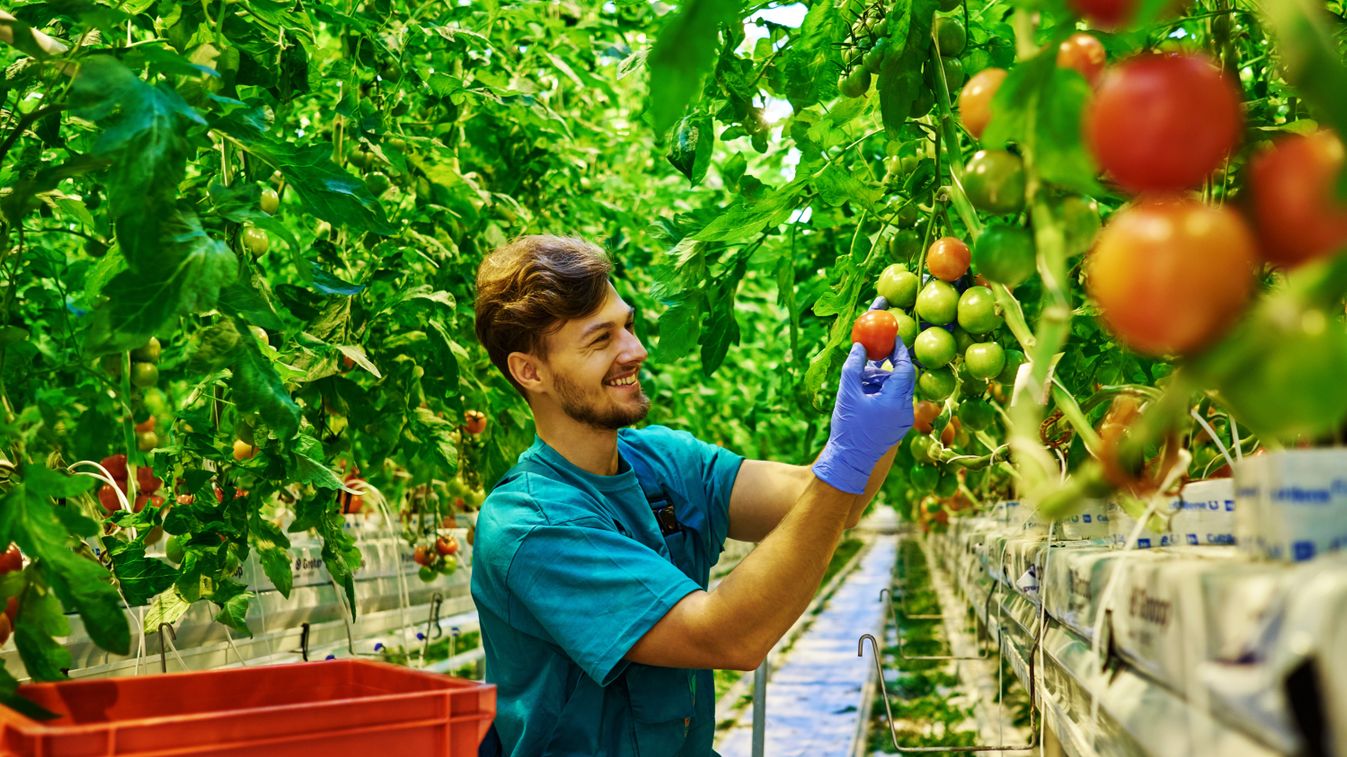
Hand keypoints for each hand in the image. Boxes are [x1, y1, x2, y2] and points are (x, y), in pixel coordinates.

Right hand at [812, 319, 915, 493]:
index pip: (905, 368)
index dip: (899, 350)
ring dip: (882, 379)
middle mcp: (905, 410)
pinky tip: (864, 392)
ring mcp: (903, 420)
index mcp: (896, 401)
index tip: (892, 336)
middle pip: (903, 378)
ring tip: (861, 378)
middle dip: (889, 364)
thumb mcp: (847, 393)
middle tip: (877, 350)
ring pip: (897, 389)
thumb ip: (854, 366)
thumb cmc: (848, 428)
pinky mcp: (897, 426)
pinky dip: (881, 392)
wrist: (849, 461)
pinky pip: (894, 401)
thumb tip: (861, 345)